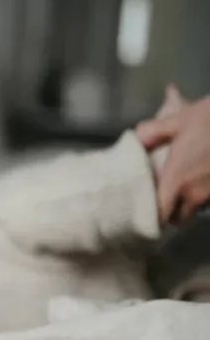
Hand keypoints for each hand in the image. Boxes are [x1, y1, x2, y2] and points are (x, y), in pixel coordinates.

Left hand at [136, 95, 209, 223]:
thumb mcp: (178, 120)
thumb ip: (152, 132)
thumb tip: (136, 140)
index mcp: (176, 179)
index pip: (160, 215)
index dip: (153, 216)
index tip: (148, 209)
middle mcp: (194, 192)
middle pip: (180, 219)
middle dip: (172, 214)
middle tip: (166, 201)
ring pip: (197, 211)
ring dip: (190, 205)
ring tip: (186, 189)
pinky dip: (207, 197)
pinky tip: (204, 179)